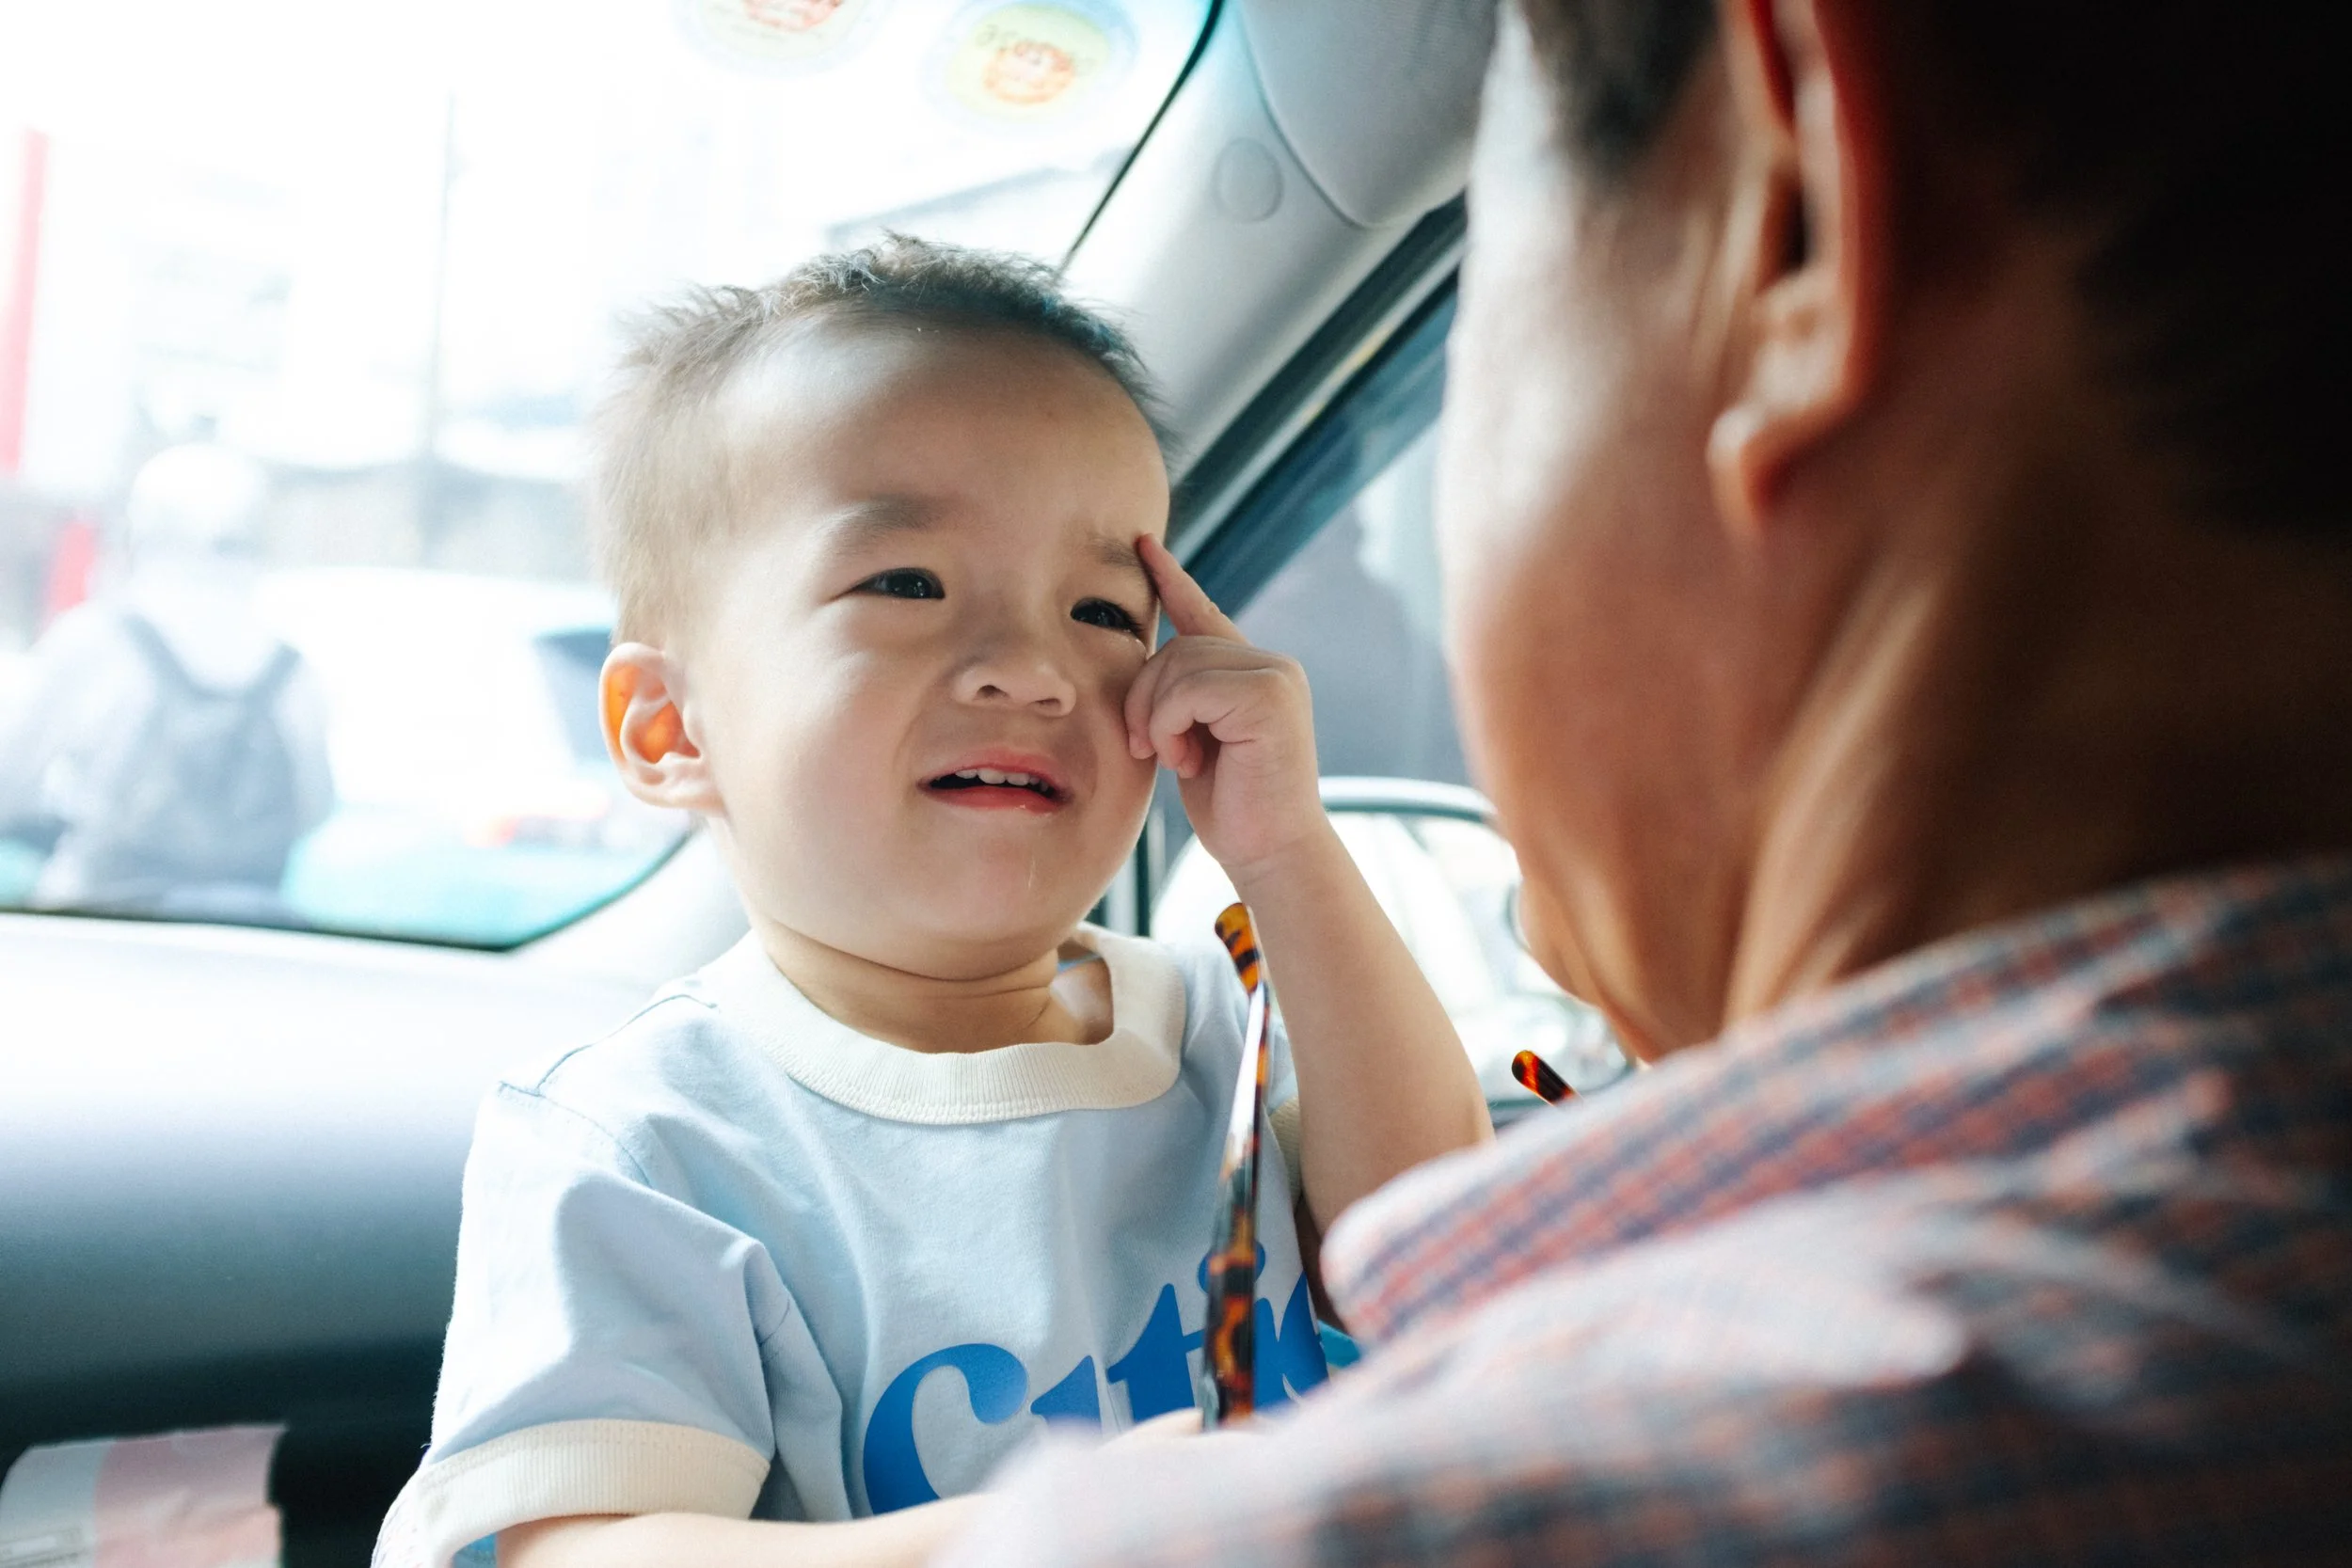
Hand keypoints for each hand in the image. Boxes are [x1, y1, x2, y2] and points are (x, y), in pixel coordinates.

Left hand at [1126, 536, 1329, 887]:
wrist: (1270, 853)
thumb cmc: (1232, 808)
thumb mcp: (1196, 740)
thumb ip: (1183, 697)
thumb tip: (1150, 658)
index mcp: (1253, 672)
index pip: (1202, 614)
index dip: (1170, 579)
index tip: (1143, 546)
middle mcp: (1271, 664)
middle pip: (1175, 646)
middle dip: (1145, 698)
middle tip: (1151, 749)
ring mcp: (1276, 676)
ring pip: (1179, 665)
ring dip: (1157, 717)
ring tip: (1173, 758)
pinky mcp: (1271, 696)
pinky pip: (1189, 688)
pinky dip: (1171, 724)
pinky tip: (1185, 761)